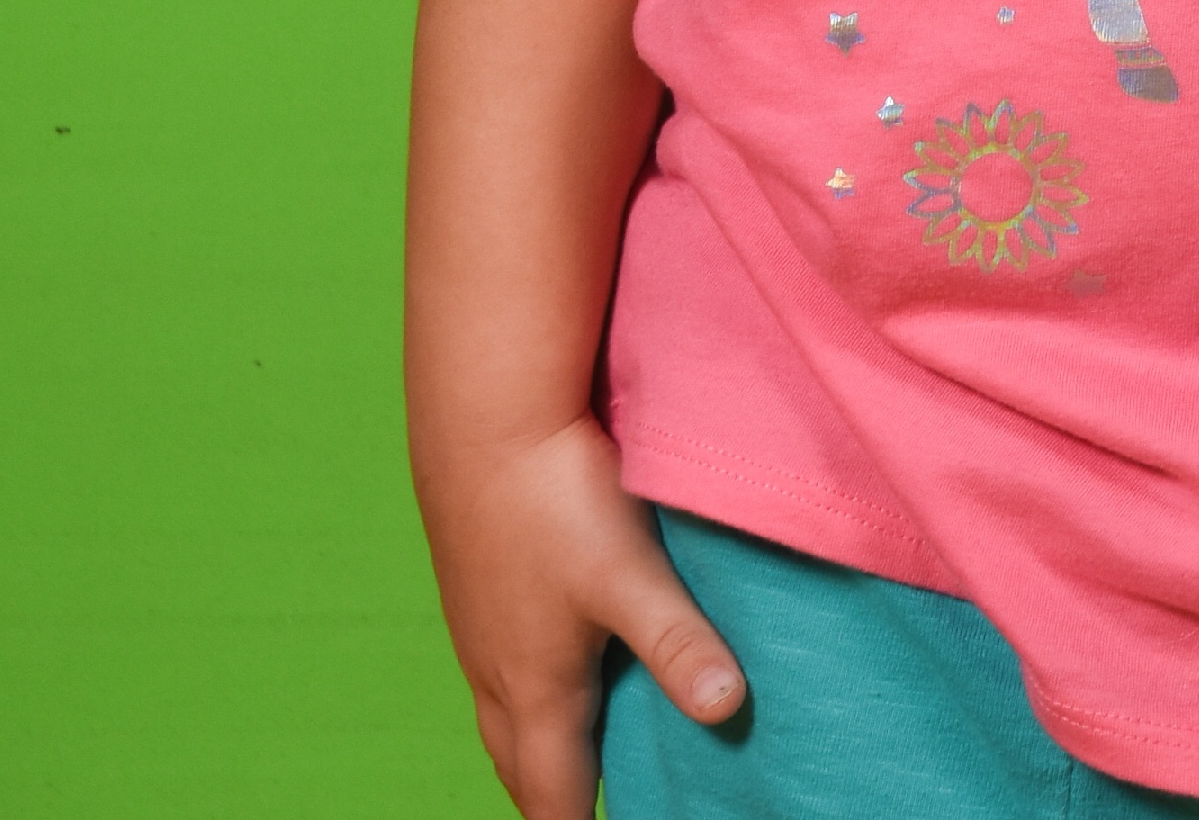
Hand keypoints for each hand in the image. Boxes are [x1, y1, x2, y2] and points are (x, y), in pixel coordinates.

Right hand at [417, 414, 745, 819]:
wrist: (481, 417)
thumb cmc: (554, 498)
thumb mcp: (629, 575)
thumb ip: (678, 642)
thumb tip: (727, 710)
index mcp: (536, 689)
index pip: (551, 796)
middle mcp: (497, 670)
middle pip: (518, 766)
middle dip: (548, 798)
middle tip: (579, 812)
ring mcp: (476, 627)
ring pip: (500, 714)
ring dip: (531, 744)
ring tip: (564, 750)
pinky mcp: (471, 582)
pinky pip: (491, 664)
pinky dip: (518, 688)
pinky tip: (539, 656)